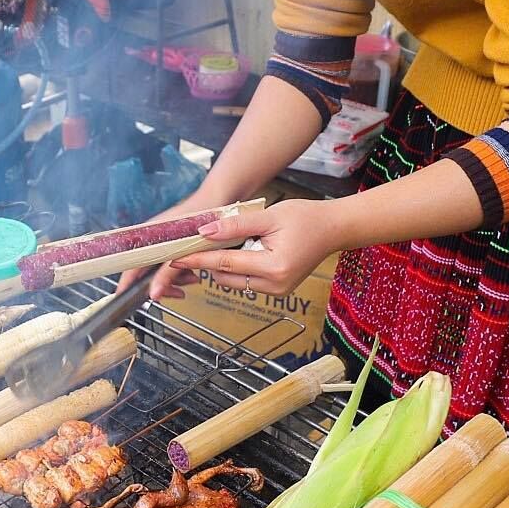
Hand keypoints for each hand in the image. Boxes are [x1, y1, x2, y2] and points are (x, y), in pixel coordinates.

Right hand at [127, 189, 232, 301]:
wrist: (219, 200)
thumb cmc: (198, 216)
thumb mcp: (181, 251)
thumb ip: (167, 273)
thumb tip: (153, 294)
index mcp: (147, 238)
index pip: (130, 265)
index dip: (126, 283)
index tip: (123, 298)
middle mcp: (154, 241)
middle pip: (149, 273)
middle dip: (163, 285)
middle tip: (176, 294)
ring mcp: (166, 244)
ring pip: (164, 272)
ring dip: (177, 281)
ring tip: (192, 279)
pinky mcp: (179, 246)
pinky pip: (177, 266)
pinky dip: (185, 273)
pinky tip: (195, 274)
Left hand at [168, 199, 350, 296]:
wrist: (333, 229)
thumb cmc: (306, 218)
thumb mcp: (268, 216)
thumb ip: (235, 226)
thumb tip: (204, 232)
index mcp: (273, 267)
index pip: (224, 264)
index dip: (197, 259)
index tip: (174, 257)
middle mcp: (274, 286)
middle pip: (225, 277)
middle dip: (209, 262)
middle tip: (197, 242)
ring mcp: (277, 291)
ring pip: (234, 281)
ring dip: (224, 265)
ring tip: (227, 242)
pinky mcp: (277, 290)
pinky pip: (246, 282)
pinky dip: (237, 268)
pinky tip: (242, 250)